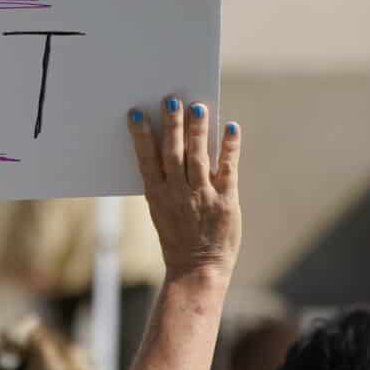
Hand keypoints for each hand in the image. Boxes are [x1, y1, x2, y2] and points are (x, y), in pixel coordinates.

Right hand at [127, 97, 240, 280]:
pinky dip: (229, 147)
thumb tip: (169, 151)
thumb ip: (166, 184)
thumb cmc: (178, 239)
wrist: (198, 268)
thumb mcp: (161, 212)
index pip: (146, 159)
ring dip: (197, 130)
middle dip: (172, 125)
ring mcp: (202, 195)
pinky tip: (231, 127)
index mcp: (157, 195)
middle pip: (173, 153)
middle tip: (170, 100)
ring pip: (198, 156)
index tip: (138, 114)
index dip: (142, 135)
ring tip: (197, 107)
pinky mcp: (225, 200)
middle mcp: (177, 193)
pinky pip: (228, 168)